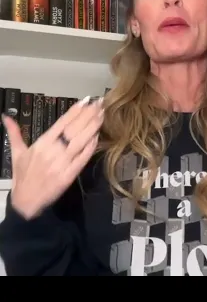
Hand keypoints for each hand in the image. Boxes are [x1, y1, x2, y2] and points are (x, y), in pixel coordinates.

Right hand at [1, 96, 103, 219]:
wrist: (26, 201)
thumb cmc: (23, 175)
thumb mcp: (17, 153)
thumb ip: (14, 133)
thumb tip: (5, 116)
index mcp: (41, 144)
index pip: (61, 123)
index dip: (75, 111)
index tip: (86, 100)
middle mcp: (53, 151)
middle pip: (74, 129)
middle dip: (88, 115)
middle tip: (100, 103)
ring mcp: (62, 163)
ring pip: (81, 141)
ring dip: (93, 127)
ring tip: (102, 114)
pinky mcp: (70, 175)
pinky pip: (83, 158)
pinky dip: (91, 146)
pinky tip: (98, 136)